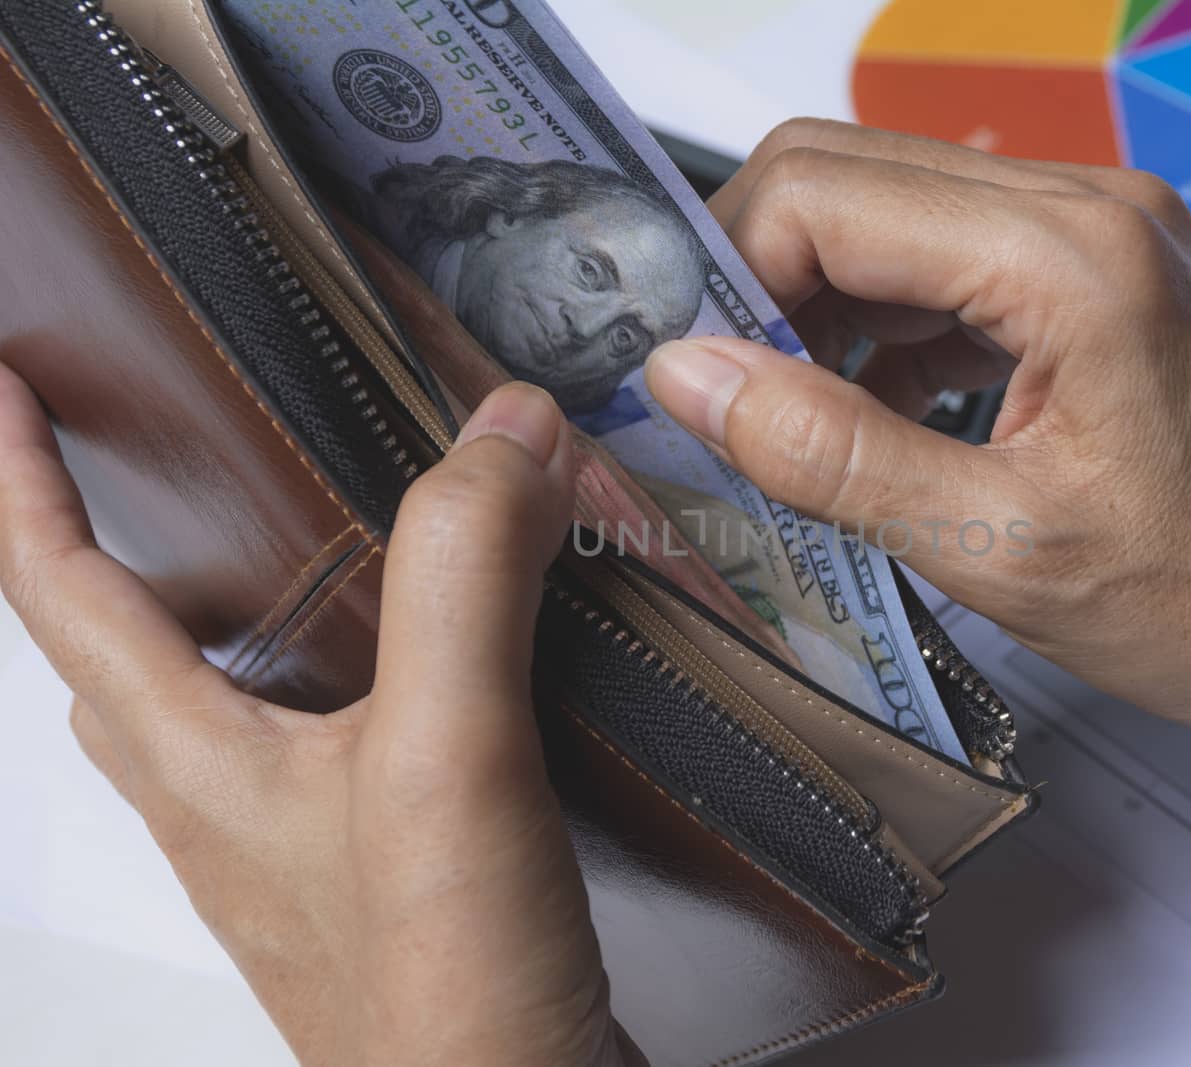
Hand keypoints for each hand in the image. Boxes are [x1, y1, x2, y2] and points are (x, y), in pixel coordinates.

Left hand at [0, 372, 640, 1065]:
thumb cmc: (440, 995)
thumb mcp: (443, 758)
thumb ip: (463, 583)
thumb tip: (501, 437)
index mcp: (196, 761)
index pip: (57, 590)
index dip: (16, 475)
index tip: (4, 381)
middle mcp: (226, 801)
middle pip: (117, 654)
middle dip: (97, 546)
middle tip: (121, 464)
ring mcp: (298, 845)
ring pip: (219, 701)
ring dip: (224, 613)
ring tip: (280, 543)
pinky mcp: (380, 871)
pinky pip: (329, 742)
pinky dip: (352, 674)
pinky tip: (436, 672)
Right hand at [647, 120, 1190, 778]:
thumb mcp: (1002, 550)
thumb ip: (833, 454)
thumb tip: (694, 380)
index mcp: (1069, 257)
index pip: (822, 195)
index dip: (723, 273)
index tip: (676, 369)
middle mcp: (1084, 208)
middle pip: (844, 175)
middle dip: (753, 275)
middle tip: (710, 391)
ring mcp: (1092, 232)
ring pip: (885, 212)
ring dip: (809, 301)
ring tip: (776, 416)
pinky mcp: (1090, 274)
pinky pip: (939, 260)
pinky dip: (874, 323)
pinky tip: (854, 412)